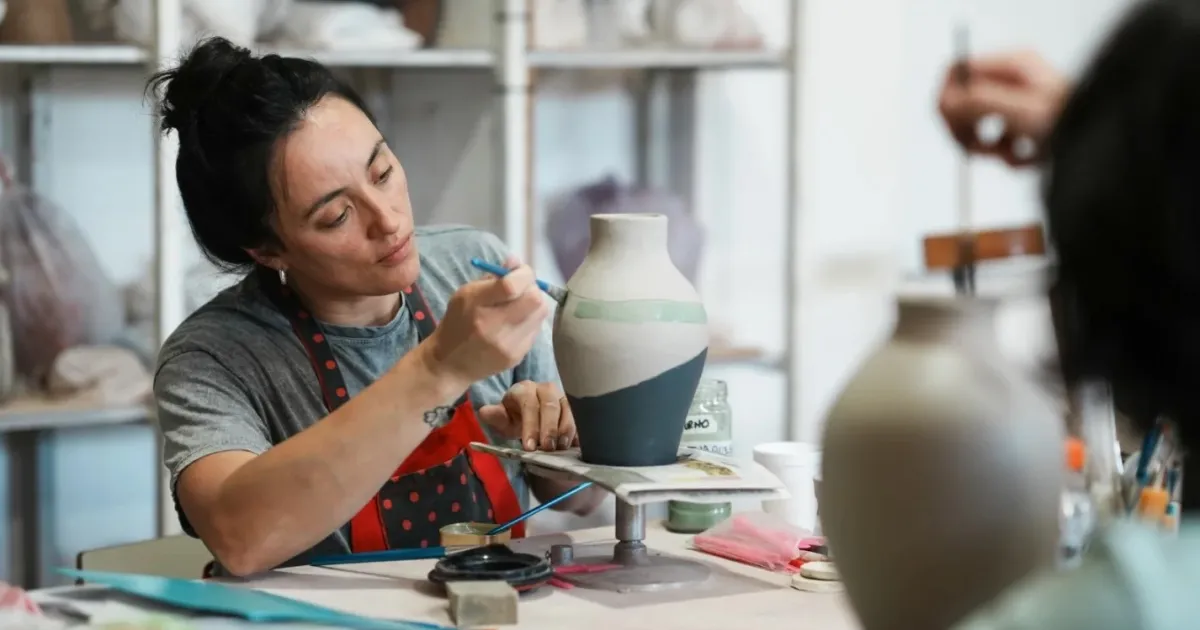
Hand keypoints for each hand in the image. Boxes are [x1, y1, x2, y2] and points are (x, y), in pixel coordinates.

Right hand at [423, 255, 549, 386]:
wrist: (450, 364)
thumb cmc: (457, 322)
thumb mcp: (465, 294)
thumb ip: (493, 277)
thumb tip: (516, 262)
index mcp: (476, 305)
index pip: (512, 286)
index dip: (524, 274)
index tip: (520, 272)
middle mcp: (493, 326)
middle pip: (534, 299)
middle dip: (533, 288)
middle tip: (523, 288)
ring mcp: (507, 344)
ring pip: (541, 313)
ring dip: (534, 304)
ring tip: (520, 305)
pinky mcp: (517, 357)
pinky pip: (536, 329)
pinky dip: (530, 320)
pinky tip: (516, 322)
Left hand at [478, 380, 577, 451]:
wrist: (529, 416)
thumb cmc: (515, 416)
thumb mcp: (502, 418)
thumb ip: (494, 416)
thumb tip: (485, 412)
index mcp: (525, 389)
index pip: (529, 404)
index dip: (530, 425)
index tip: (529, 447)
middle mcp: (545, 388)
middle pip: (550, 406)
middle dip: (549, 428)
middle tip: (547, 448)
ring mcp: (562, 396)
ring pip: (568, 409)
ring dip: (566, 429)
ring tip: (562, 447)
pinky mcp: (574, 406)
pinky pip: (580, 415)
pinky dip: (578, 430)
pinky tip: (577, 444)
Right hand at [937, 50, 1070, 165]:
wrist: (1104, 152)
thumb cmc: (1076, 125)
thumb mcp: (1021, 111)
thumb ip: (978, 102)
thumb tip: (945, 102)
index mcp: (1013, 65)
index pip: (957, 71)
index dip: (948, 100)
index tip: (952, 126)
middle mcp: (1014, 81)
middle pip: (962, 100)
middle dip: (965, 128)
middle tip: (975, 148)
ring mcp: (1018, 106)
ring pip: (977, 126)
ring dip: (988, 147)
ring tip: (1009, 156)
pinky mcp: (1024, 131)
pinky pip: (997, 146)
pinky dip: (1008, 158)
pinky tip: (1027, 159)